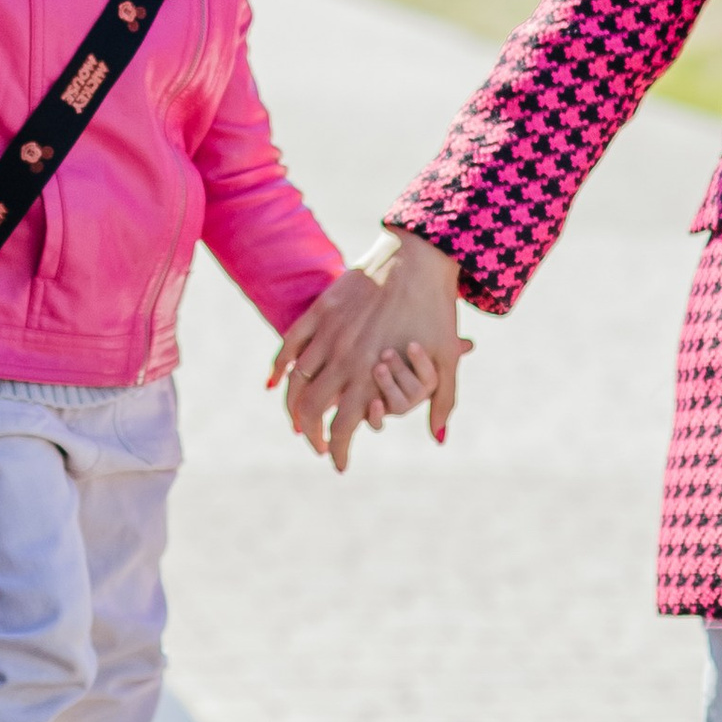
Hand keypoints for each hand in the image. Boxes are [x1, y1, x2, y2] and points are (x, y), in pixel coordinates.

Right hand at [270, 233, 471, 470]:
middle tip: (317, 445)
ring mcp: (328, 335)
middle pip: (311, 410)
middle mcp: (345, 360)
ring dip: (294, 408)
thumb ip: (441, 401)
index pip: (344, 428)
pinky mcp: (320, 311)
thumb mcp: (446, 360)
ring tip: (300, 420)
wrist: (420, 258)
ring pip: (296, 382)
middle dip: (311, 434)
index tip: (339, 463)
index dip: (338, 451)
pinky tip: (276, 385)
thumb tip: (439, 437)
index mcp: (373, 377)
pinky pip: (289, 346)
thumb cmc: (437, 310)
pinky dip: (279, 370)